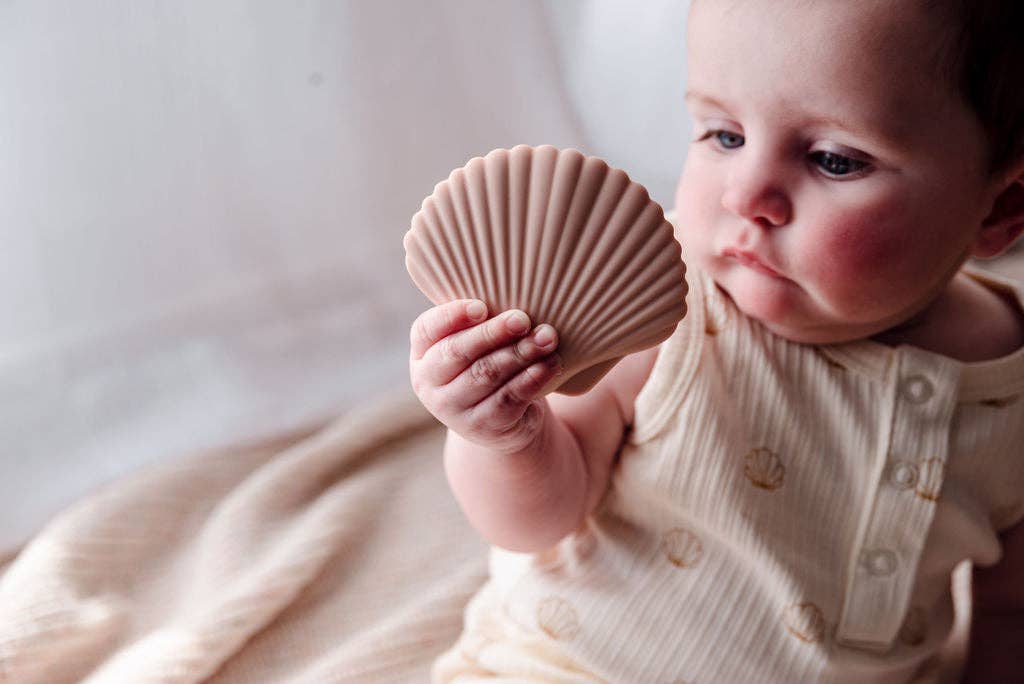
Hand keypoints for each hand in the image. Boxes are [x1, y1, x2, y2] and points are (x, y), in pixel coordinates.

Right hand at [409, 299, 561, 453]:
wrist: (500, 420)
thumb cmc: (487, 364)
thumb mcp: (476, 343)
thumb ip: (480, 322)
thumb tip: (513, 294)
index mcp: (422, 352)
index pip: (427, 329)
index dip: (452, 316)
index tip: (481, 306)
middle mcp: (428, 382)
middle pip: (458, 351)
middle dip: (493, 332)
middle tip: (523, 318)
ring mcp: (452, 409)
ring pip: (487, 374)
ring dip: (520, 353)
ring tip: (547, 337)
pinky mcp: (482, 426)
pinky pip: (508, 398)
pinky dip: (532, 378)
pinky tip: (550, 363)